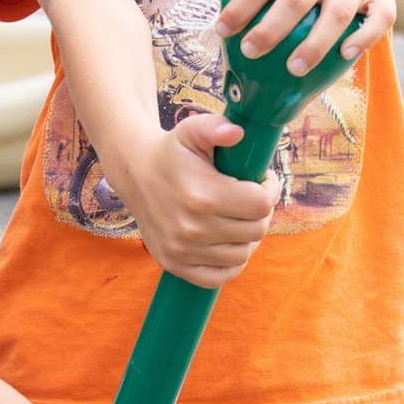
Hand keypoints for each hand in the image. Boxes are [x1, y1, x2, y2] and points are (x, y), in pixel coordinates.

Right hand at [120, 106, 280, 285]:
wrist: (134, 173)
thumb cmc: (172, 152)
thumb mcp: (192, 131)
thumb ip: (217, 128)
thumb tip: (238, 133)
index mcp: (203, 195)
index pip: (261, 205)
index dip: (269, 190)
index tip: (262, 181)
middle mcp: (193, 228)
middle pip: (256, 230)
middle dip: (260, 213)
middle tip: (251, 199)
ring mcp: (182, 250)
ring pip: (242, 254)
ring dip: (247, 237)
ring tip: (239, 218)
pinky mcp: (173, 263)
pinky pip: (219, 276)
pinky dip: (230, 263)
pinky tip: (228, 242)